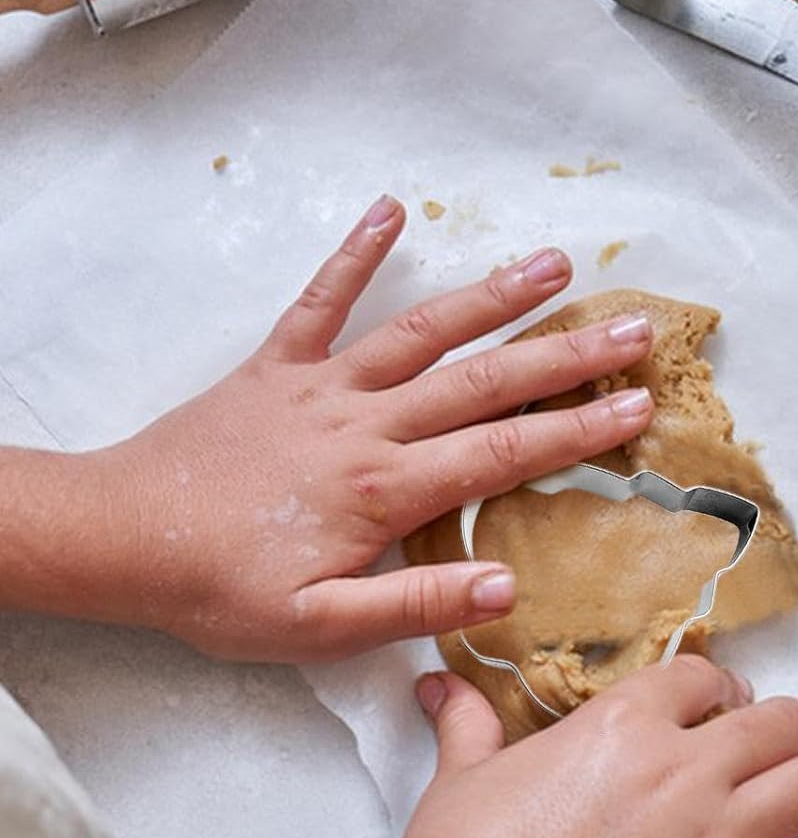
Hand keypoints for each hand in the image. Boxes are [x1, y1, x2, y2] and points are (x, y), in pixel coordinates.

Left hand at [92, 195, 655, 660]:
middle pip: (483, 380)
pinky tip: (390, 209)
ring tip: (555, 264)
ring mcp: (322, 385)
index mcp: (384, 488)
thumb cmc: (221, 591)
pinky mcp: (277, 364)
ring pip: (422, 331)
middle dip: (566, 354)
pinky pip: (321, 299)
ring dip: (492, 296)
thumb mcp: (319, 628)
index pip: (502, 452)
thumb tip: (506, 587)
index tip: (639, 407)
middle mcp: (365, 423)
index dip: (577, 430)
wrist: (119, 538)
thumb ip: (415, 604)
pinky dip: (354, 253)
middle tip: (635, 328)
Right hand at [397, 658, 797, 837]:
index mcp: (624, 725)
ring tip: (792, 816)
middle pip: (784, 721)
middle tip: (753, 769)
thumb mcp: (460, 781)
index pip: (708, 678)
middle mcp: (685, 769)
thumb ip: (466, 724)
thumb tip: (435, 681)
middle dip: (778, 739)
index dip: (719, 695)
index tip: (709, 718)